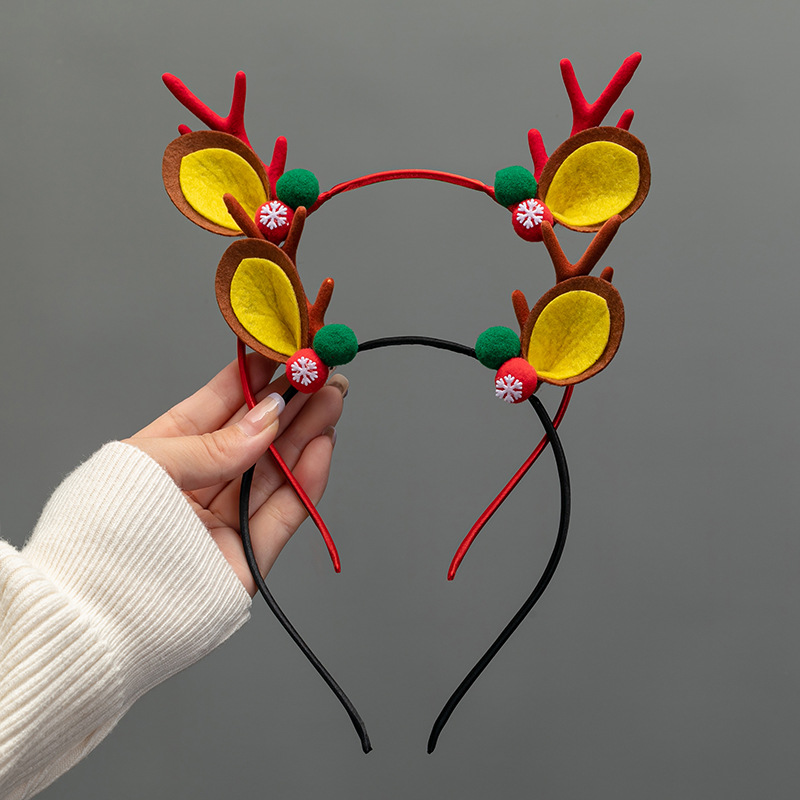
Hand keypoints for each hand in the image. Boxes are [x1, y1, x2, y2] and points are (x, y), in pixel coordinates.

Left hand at [123, 354, 346, 594]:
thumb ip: (215, 445)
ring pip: (275, 470)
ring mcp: (223, 521)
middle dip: (291, 404)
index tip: (285, 353)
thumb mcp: (150, 467)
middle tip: (323, 376)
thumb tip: (268, 417)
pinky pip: (284, 513)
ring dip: (307, 435)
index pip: (216, 406)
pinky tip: (322, 448)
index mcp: (164, 455)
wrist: (96, 621)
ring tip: (333, 401)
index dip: (253, 378)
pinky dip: (306, 481)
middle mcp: (197, 486)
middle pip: (254, 437)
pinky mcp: (247, 556)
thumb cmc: (101, 535)